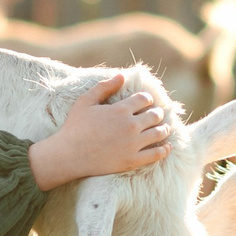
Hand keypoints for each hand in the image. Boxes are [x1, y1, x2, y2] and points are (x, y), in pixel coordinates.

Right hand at [29, 74, 169, 189]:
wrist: (68, 155)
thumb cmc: (75, 127)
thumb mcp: (86, 102)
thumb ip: (104, 87)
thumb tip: (122, 75)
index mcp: (121, 109)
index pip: (144, 99)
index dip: (147, 99)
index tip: (147, 101)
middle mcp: (130, 126)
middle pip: (154, 116)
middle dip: (157, 113)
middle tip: (158, 114)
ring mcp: (133, 144)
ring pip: (159, 133)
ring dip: (164, 129)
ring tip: (164, 128)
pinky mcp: (132, 160)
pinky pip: (156, 155)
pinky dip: (164, 150)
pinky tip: (166, 148)